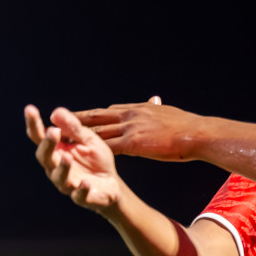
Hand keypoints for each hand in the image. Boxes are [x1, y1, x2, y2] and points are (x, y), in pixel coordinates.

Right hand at [25, 105, 126, 211]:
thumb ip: (73, 128)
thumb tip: (56, 112)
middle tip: (53, 132)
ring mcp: (68, 183)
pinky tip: (86, 183)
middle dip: (48, 145)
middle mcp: (56, 168)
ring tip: (67, 158)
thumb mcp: (88, 139)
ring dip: (62, 168)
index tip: (29, 109)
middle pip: (45, 157)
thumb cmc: (95, 159)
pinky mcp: (83, 197)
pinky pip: (79, 195)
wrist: (111, 184)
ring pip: (59, 177)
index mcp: (56, 150)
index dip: (33, 124)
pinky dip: (82, 190)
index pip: (40, 137)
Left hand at [73, 97, 204, 160]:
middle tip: (58, 120)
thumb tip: (155, 100)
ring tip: (62, 137)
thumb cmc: (188, 127)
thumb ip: (157, 108)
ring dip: (79, 134)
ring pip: (98, 130)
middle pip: (97, 116)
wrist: (197, 134)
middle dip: (76, 119)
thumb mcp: (168, 112)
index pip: (109, 110)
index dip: (93, 114)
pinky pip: (109, 146)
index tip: (79, 115)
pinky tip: (83, 155)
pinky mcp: (134, 142)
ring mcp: (131, 128)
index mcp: (138, 109)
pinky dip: (93, 150)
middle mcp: (130, 115)